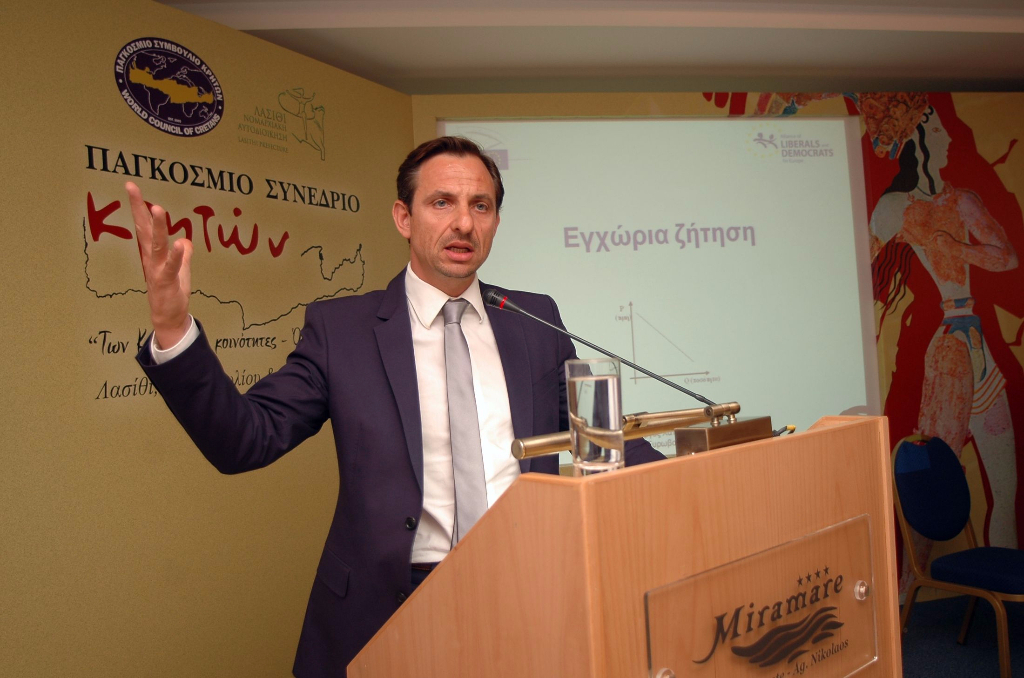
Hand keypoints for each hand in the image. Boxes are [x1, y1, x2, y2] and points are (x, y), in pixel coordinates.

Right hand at [126, 181, 192, 348]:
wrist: (168, 317)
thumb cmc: (172, 291)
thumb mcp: (180, 270)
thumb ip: (183, 255)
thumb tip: (186, 241)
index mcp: (153, 252)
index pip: (143, 225)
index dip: (138, 206)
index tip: (131, 187)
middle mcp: (151, 258)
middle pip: (144, 229)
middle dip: (139, 209)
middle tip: (132, 188)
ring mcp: (157, 269)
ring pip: (157, 245)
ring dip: (157, 228)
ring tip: (157, 209)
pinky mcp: (167, 282)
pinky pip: (172, 267)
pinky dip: (176, 256)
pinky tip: (181, 243)